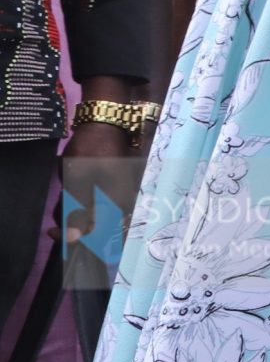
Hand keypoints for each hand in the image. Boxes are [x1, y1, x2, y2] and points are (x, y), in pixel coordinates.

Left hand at [63, 109, 146, 224]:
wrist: (107, 122)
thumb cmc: (92, 151)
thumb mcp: (77, 181)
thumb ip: (76, 211)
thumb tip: (73, 238)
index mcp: (117, 204)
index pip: (94, 233)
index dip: (71, 235)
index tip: (52, 230)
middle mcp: (125, 202)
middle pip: (96, 224)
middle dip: (74, 218)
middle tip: (59, 207)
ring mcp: (124, 192)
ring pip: (98, 212)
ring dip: (79, 206)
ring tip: (68, 191)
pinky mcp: (120, 184)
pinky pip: (103, 200)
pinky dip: (87, 197)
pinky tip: (80, 184)